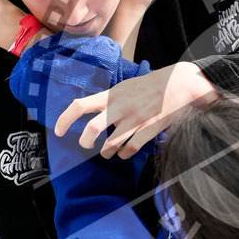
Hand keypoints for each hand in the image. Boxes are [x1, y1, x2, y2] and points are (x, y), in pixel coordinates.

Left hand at [55, 61, 218, 159]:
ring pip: (111, 144)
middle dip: (85, 142)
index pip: (80, 105)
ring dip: (105, 152)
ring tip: (106, 153)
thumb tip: (92, 111)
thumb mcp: (126, 86)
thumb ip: (109, 99)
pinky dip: (124, 154)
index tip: (59, 131)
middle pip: (92, 129)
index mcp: (112, 94)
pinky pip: (131, 149)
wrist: (180, 83)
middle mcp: (120, 106)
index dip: (65, 120)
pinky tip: (125, 153)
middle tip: (87, 145)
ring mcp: (135, 119)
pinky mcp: (149, 129)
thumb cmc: (151, 85)